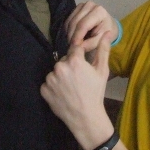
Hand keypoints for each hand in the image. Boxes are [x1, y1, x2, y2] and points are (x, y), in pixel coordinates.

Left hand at [41, 33, 114, 149]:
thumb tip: (107, 33)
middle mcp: (60, 67)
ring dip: (61, 77)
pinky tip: (63, 94)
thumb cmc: (95, 93)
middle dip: (69, 67)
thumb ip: (103, 50)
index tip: (83, 68)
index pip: (74, 49)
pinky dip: (53, 87)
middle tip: (78, 81)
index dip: (79, 57)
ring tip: (71, 88)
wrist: (85, 117)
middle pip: (64, 60)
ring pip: (55, 72)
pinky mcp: (43, 89)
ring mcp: (50, 79)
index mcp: (74, 61)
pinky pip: (48, 83)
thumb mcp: (102, 71)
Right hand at [65, 1, 117, 52]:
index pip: (83, 24)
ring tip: (73, 43)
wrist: (108, 25)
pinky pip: (68, 20)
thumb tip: (78, 47)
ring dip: (69, 33)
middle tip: (72, 47)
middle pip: (75, 22)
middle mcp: (89, 5)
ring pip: (70, 21)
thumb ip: (91, 44)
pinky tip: (73, 36)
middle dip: (72, 36)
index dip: (77, 36)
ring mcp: (82, 5)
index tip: (74, 46)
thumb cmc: (106, 33)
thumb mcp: (102, 40)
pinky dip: (69, 29)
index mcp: (99, 11)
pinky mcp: (76, 8)